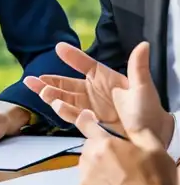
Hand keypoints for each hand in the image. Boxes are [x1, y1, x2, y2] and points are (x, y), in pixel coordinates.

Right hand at [27, 42, 173, 147]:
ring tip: (41, 93)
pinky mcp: (89, 123)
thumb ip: (138, 67)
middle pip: (67, 84)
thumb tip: (144, 45)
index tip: (59, 48)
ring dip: (51, 96)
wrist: (150, 140)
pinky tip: (56, 106)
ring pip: (65, 99)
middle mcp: (94, 92)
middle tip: (34, 80)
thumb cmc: (150, 113)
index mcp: (106, 80)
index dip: (73, 57)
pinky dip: (62, 111)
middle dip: (49, 82)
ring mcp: (90, 108)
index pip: (85, 65)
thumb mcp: (143, 88)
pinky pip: (72, 115)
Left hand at [74, 109, 177, 184]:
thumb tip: (128, 120)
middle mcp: (89, 159)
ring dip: (96, 170)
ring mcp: (83, 179)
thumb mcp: (155, 149)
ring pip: (86, 168)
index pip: (88, 126)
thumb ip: (138, 132)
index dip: (88, 122)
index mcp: (105, 144)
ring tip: (117, 182)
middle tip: (120, 164)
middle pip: (89, 149)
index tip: (86, 118)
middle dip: (100, 152)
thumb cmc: (157, 181)